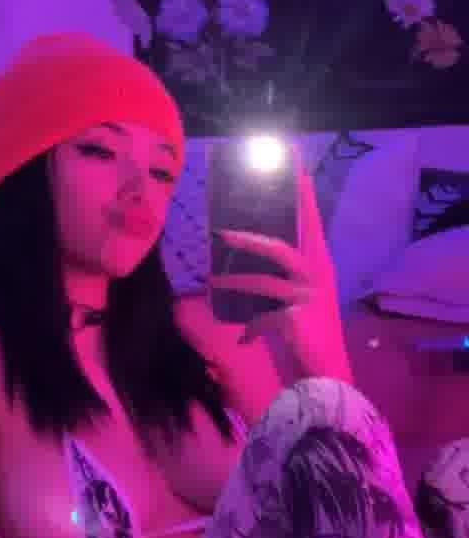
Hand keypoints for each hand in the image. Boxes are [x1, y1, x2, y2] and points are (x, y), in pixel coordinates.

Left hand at [209, 167, 351, 383]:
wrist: (328, 376)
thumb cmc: (312, 335)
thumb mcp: (300, 300)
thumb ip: (282, 279)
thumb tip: (243, 261)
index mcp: (322, 265)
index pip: (311, 221)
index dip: (303, 193)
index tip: (294, 162)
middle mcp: (319, 276)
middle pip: (282, 247)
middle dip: (249, 240)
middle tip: (221, 233)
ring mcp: (309, 297)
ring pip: (264, 282)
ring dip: (233, 284)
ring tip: (210, 283)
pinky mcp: (296, 319)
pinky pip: (263, 318)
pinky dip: (251, 329)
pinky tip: (243, 337)